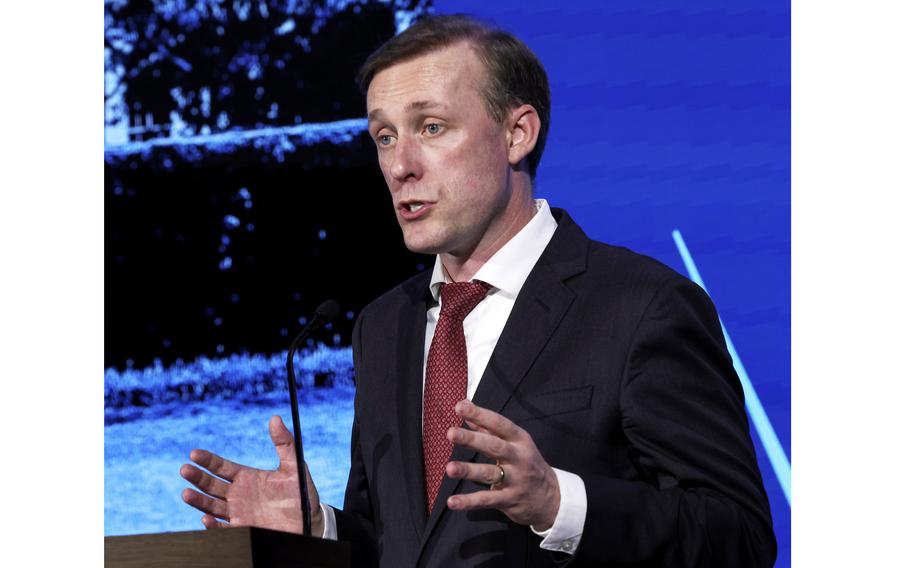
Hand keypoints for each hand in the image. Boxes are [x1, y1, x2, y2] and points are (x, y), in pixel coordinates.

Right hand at [179, 415, 323, 535]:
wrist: (309, 521)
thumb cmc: (300, 493)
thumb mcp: (294, 466)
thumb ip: (284, 444)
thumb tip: (275, 418)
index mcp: (246, 477)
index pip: (221, 467)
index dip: (208, 460)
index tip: (194, 453)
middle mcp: (238, 495)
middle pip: (211, 485)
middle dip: (197, 478)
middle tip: (185, 469)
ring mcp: (239, 513)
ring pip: (212, 506)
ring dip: (199, 500)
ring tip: (186, 493)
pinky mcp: (244, 530)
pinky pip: (224, 528)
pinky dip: (214, 525)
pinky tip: (206, 518)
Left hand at [444, 400, 560, 529]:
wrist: (552, 498)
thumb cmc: (527, 464)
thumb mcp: (515, 443)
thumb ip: (488, 428)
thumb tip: (465, 407)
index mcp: (520, 440)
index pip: (499, 424)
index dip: (480, 415)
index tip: (460, 407)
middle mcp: (519, 458)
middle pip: (494, 446)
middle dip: (472, 440)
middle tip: (451, 433)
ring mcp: (515, 480)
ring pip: (489, 474)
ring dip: (468, 470)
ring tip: (449, 468)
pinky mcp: (509, 501)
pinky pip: (487, 500)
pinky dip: (469, 502)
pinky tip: (452, 502)